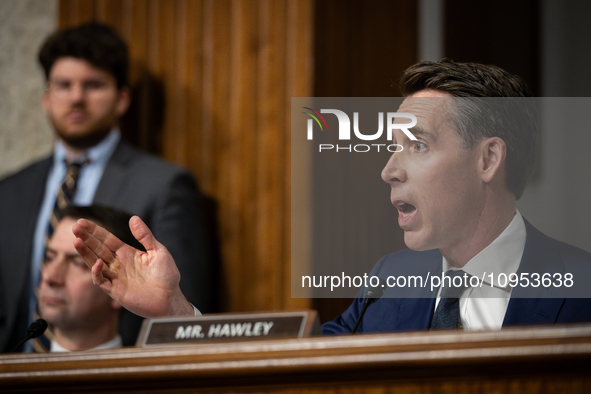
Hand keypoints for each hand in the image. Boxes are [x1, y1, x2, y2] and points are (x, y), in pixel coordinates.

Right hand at [72, 216, 193, 317]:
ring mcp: (116, 277)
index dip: (95, 231)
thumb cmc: (167, 275)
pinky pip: (101, 281)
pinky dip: (97, 273)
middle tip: (75, 227)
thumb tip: (133, 217)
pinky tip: (97, 263)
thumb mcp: (158, 251)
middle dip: (86, 238)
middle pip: (98, 249)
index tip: (82, 221)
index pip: (107, 239)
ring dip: (85, 253)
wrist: (171, 299)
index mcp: (128, 253)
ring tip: (76, 241)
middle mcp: (119, 264)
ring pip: (95, 263)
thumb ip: (145, 236)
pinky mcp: (115, 291)